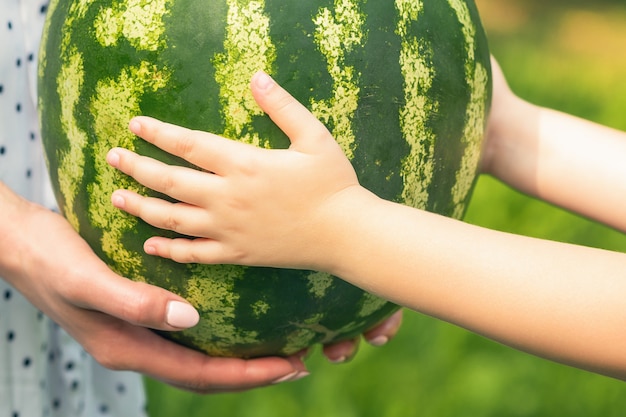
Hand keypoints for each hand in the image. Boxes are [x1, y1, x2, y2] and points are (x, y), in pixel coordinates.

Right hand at [0, 183, 306, 392]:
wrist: (16, 240)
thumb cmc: (47, 258)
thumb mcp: (87, 279)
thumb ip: (134, 302)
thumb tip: (190, 322)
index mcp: (129, 348)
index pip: (200, 375)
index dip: (247, 374)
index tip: (289, 365)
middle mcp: (138, 345)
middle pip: (206, 371)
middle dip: (253, 370)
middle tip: (298, 358)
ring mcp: (138, 329)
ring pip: (199, 353)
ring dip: (239, 352)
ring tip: (278, 341)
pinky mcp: (138, 309)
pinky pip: (186, 331)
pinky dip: (217, 330)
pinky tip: (236, 312)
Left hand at [106, 71, 401, 359]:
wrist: (346, 234)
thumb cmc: (333, 183)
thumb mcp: (313, 136)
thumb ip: (282, 106)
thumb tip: (257, 77)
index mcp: (244, 164)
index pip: (189, 145)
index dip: (159, 133)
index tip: (135, 125)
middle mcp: (228, 197)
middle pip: (170, 182)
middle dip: (137, 168)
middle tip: (113, 158)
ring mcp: (229, 229)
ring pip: (174, 219)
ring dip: (142, 208)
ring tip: (117, 198)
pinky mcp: (238, 254)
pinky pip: (195, 255)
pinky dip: (170, 251)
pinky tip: (150, 246)